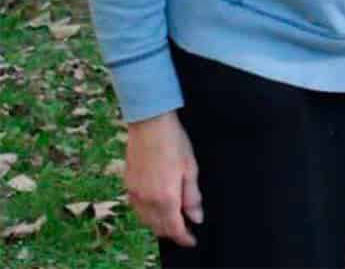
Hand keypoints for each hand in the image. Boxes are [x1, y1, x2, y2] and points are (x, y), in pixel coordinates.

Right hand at [125, 110, 201, 246]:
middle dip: (172, 232)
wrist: (149, 124)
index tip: (191, 240)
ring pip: (146, 220)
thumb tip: (195, 218)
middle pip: (158, 228)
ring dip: (159, 224)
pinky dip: (148, 214)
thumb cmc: (174, 142)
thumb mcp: (190, 168)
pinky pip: (138, 209)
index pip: (174, 228)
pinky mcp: (128, 185)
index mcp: (165, 198)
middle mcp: (147, 200)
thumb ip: (192, 196)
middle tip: (185, 229)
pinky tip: (156, 206)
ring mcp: (135, 194)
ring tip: (172, 218)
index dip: (184, 238)